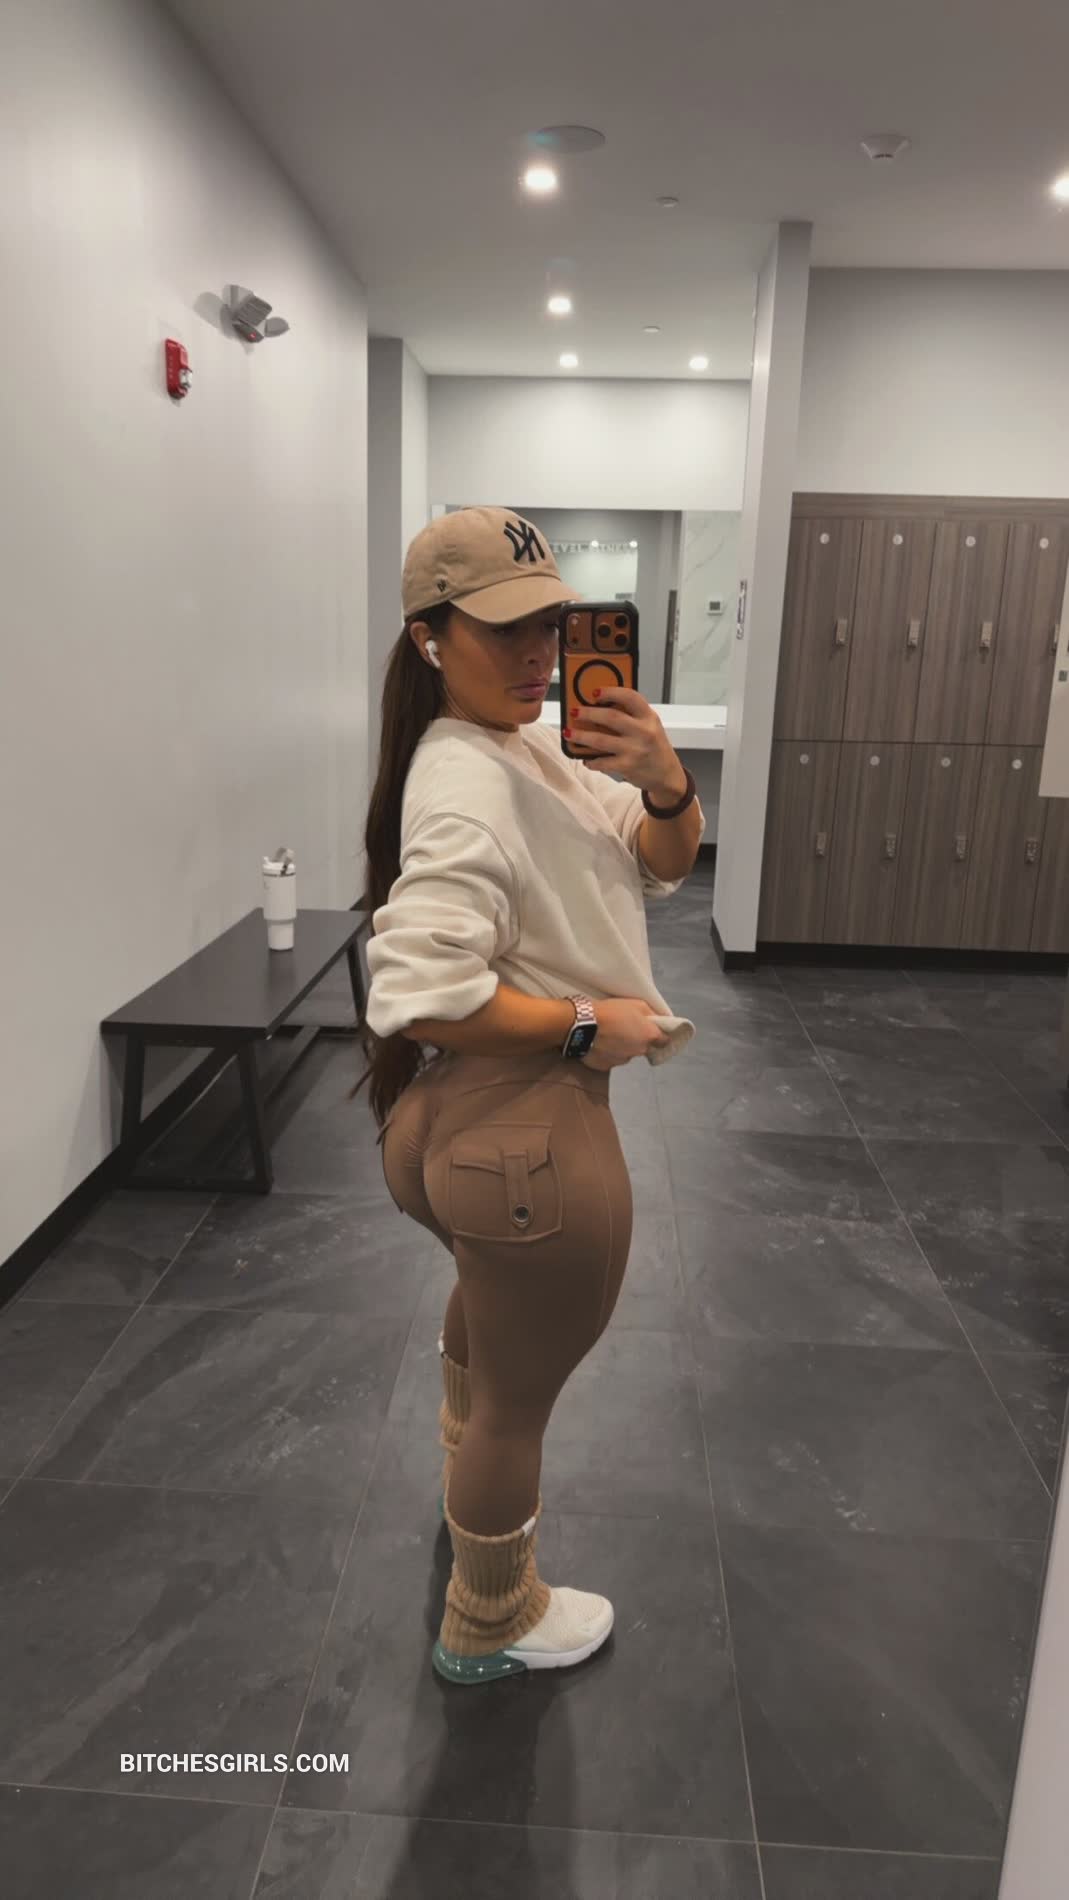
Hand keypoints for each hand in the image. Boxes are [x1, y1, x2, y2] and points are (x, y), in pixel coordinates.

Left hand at [565, 688, 685, 798]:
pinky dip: (590, 760)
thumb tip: (598, 707)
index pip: (630, 697)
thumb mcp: (650, 726)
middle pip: (610, 717)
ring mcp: (635, 749)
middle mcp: (643, 731)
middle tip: (575, 712)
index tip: (594, 692)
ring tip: (568, 733)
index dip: (610, 692)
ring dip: (581, 736)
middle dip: (588, 713)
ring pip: (600, 740)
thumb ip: (631, 715)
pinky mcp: (627, 766)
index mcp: (649, 717)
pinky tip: (585, 759)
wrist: (667, 775)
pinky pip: (602, 761)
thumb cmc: (655, 748)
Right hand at [579, 997, 669, 1069]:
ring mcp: (622, 1061)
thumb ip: (651, 1013)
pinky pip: (611, 1059)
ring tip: (608, 1035)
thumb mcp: (636, 1003)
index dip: (660, 1036)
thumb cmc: (610, 1011)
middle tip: (624, 1028)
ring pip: (627, 1054)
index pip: (664, 1041)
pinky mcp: (606, 1067)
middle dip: (638, 1040)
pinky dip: (607, 1053)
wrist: (582, 1024)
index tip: (653, 1031)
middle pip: (644, 1047)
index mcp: (648, 1036)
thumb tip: (657, 1021)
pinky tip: (598, 1043)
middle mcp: (639, 1051)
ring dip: (622, 1047)